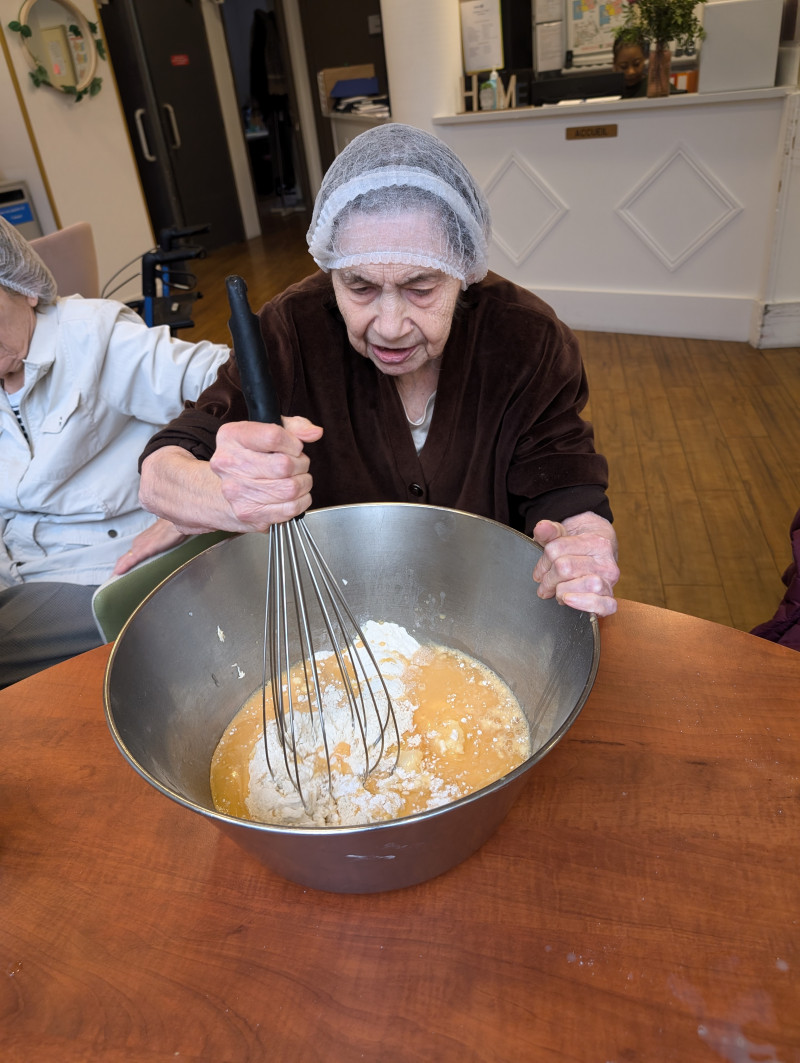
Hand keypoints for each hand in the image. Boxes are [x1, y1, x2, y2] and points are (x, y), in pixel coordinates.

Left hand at [113, 518, 187, 575]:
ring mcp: (140, 546)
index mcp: (141, 541)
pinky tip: (118, 572)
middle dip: (117, 570)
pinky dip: (124, 566)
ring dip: (118, 570)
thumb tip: (156, 553)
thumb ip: (156, 547)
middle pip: (123, 559)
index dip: (120, 565)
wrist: (175, 522)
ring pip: (124, 560)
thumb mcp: (161, 540)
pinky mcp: (145, 549)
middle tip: (112, 580)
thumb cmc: (172, 529)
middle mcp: (138, 543)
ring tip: (112, 580)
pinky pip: (132, 559)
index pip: (127, 556)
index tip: (117, 574)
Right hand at [208, 416, 323, 531]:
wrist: (223, 492)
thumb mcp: (267, 431)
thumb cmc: (250, 458)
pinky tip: (293, 496)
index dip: (294, 443)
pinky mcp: (248, 513)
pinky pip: (290, 508)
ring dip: (303, 484)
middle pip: (284, 465)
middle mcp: (229, 463)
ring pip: (290, 489)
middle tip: (298, 465)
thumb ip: (294, 427)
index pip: (273, 437)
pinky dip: (301, 501)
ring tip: (296, 480)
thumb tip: (314, 433)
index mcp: (232, 436)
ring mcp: (236, 491)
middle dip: (301, 465)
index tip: (295, 447)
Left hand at [532, 511, 618, 616]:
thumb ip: (550, 532)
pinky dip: (585, 604)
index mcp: (594, 541)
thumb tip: (541, 528)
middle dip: (549, 579)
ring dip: (562, 591)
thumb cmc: (576, 550)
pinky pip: (605, 606)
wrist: (598, 559)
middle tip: (545, 585)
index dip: (542, 563)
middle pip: (565, 568)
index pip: (556, 549)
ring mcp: (610, 581)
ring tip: (558, 592)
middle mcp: (605, 561)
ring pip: (585, 584)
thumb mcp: (562, 537)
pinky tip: (569, 600)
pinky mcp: (610, 599)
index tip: (541, 571)